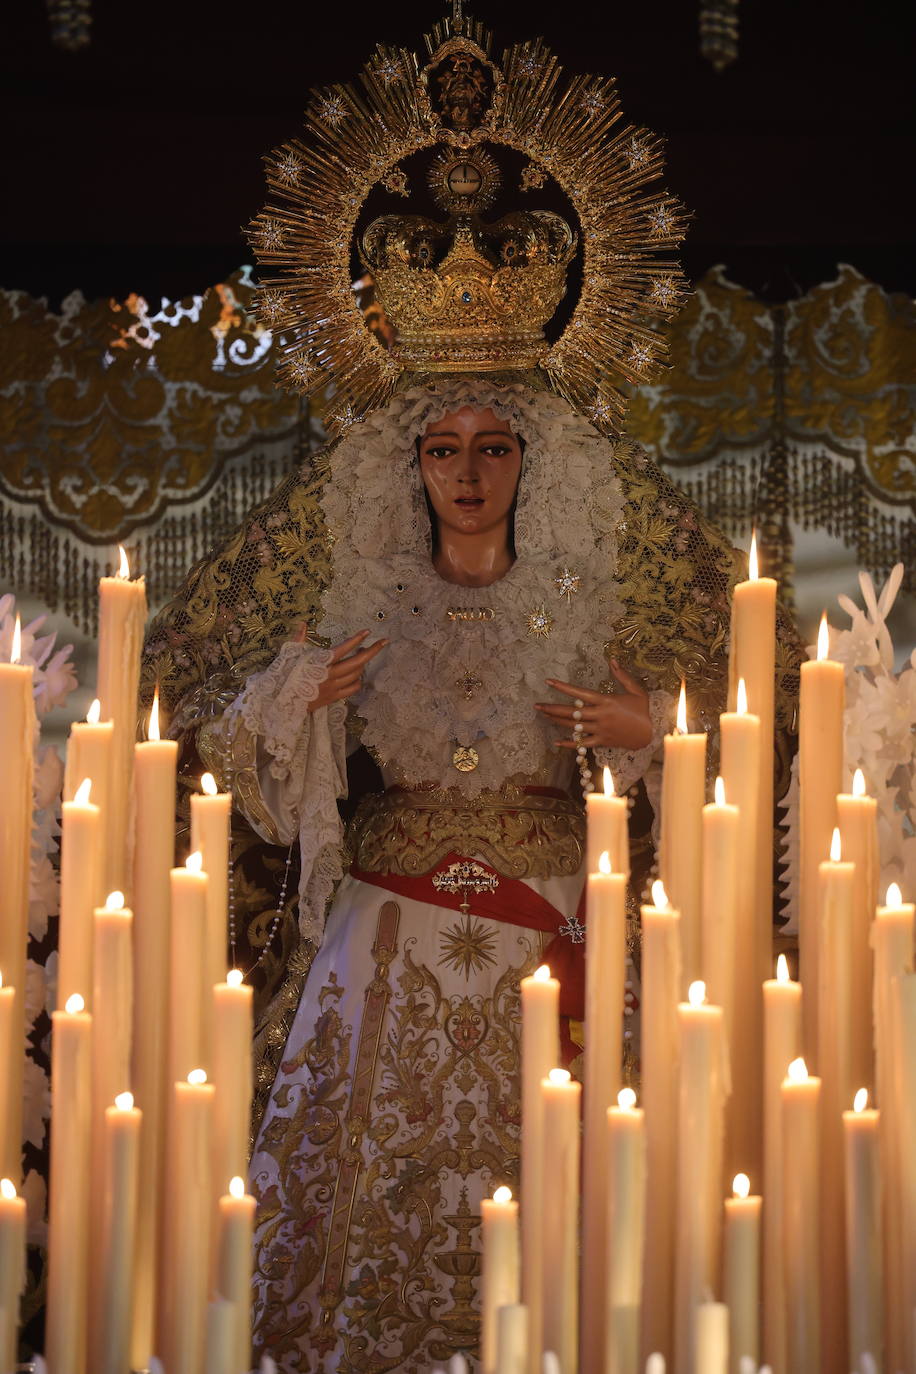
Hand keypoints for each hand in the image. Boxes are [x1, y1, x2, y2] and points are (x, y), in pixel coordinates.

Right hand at [290, 627, 387, 711]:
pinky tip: (357, 674)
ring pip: (356, 674)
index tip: (367, 632)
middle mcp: (329, 674)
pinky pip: (352, 688)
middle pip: (357, 662)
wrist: (279, 702)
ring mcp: (333, 687)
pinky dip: (357, 680)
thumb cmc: (283, 676)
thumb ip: (299, 638)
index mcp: (319, 662)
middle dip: (372, 651)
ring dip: (363, 663)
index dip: (356, 639)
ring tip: (364, 654)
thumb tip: (303, 623)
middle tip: (383, 642)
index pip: (343, 648)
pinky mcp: (333, 697)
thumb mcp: (289, 655)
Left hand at [535, 659, 652, 750]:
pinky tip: (556, 742)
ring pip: (573, 726)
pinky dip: (568, 744)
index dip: (563, 687)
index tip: (549, 682)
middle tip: (536, 705)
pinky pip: (582, 744)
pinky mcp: (601, 741)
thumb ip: (622, 675)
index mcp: (606, 701)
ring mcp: (599, 730)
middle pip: (571, 712)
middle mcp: (600, 716)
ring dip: (557, 721)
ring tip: (544, 715)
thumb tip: (612, 659)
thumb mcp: (637, 690)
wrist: (651, 734)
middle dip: (552, 708)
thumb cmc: (643, 710)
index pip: (580, 693)